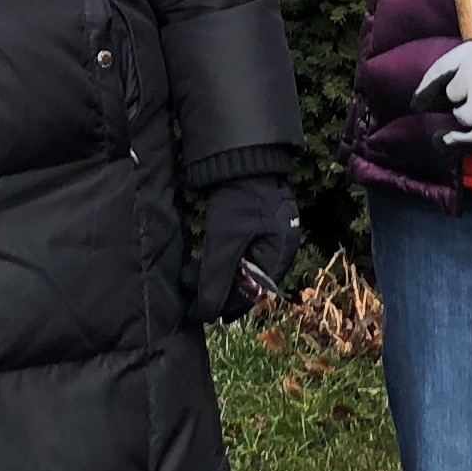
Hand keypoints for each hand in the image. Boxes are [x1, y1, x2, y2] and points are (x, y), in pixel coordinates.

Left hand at [190, 178, 301, 322]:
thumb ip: (216, 277)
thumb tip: (207, 313)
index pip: (254, 293)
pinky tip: (203, 263)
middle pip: (249, 282)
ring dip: (216, 276)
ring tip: (190, 277)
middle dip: (218, 290)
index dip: (226, 306)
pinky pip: (239, 253)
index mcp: (281, 254)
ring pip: (242, 268)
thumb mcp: (225, 240)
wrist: (240, 157)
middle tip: (191, 296)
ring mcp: (269, 236)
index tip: (201, 313)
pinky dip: (221, 261)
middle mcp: (279, 248)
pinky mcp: (256, 225)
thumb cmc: (238, 198)